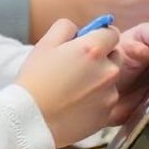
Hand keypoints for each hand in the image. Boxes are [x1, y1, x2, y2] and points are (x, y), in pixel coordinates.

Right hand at [17, 20, 120, 146]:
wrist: (32, 121)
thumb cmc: (35, 81)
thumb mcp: (44, 45)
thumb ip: (65, 27)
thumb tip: (78, 28)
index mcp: (92, 50)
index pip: (112, 33)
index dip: (99, 36)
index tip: (88, 43)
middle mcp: (108, 70)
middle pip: (116, 55)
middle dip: (102, 57)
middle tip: (77, 67)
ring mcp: (110, 93)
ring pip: (111, 79)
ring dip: (99, 80)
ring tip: (73, 89)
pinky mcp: (108, 113)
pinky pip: (107, 99)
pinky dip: (96, 99)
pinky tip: (75, 103)